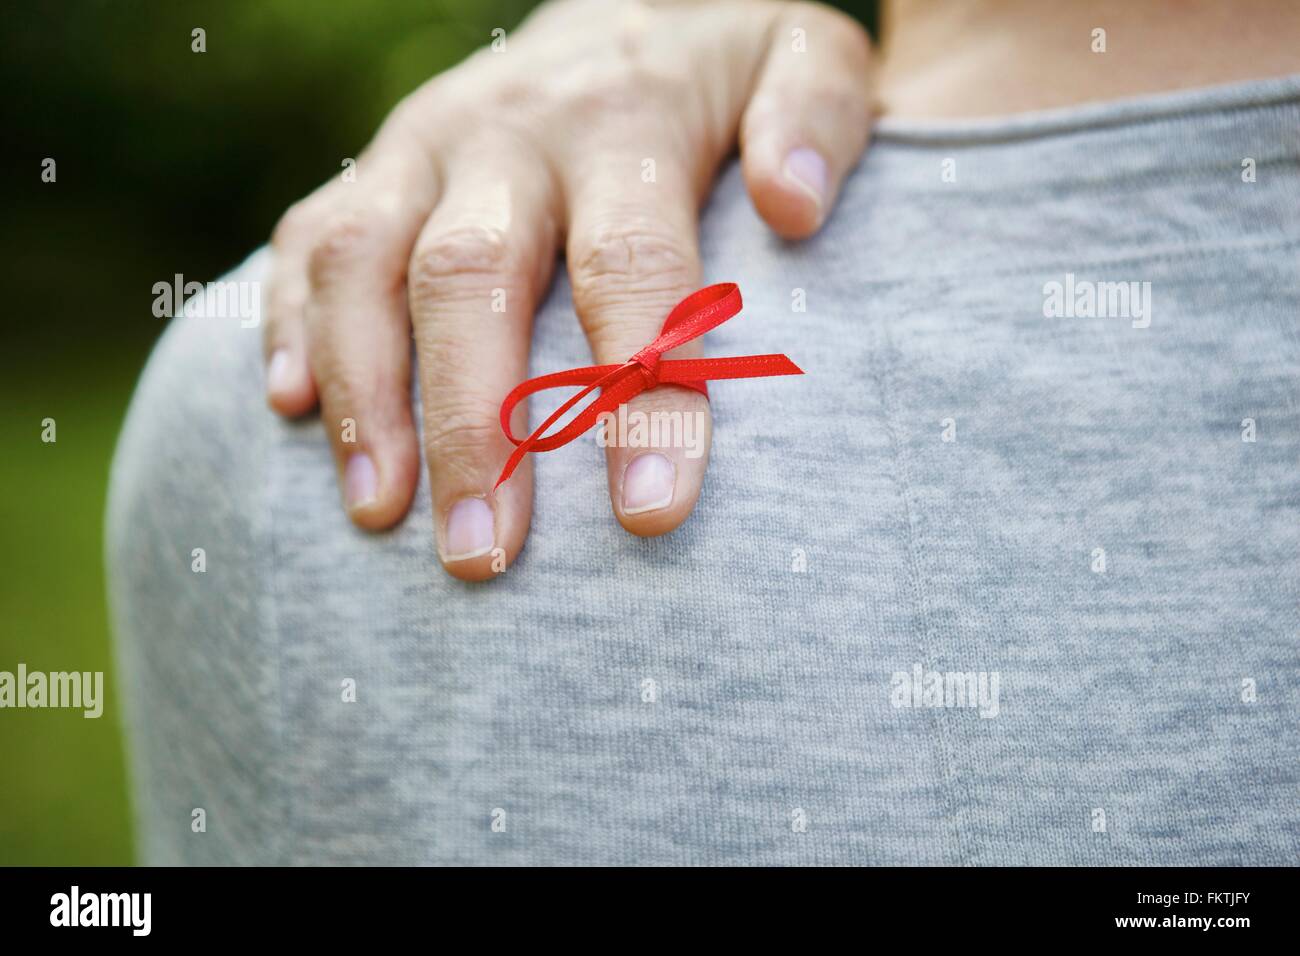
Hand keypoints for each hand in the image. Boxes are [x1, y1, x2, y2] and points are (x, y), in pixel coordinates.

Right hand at [263, 0, 873, 579]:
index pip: (631, 267)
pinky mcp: (374, 166)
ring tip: (379, 516)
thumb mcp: (797, 50)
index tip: (651, 514)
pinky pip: (307, 239)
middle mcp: (508, 132)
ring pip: (361, 266)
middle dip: (473, 427)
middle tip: (482, 557)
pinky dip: (287, 324)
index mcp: (623, 119)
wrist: (618, 6)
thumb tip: (795, 206)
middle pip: (469, 280)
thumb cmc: (717, 66)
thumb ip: (816, 112)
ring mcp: (422, 145)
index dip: (639, 396)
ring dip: (364, 397)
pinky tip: (292, 414)